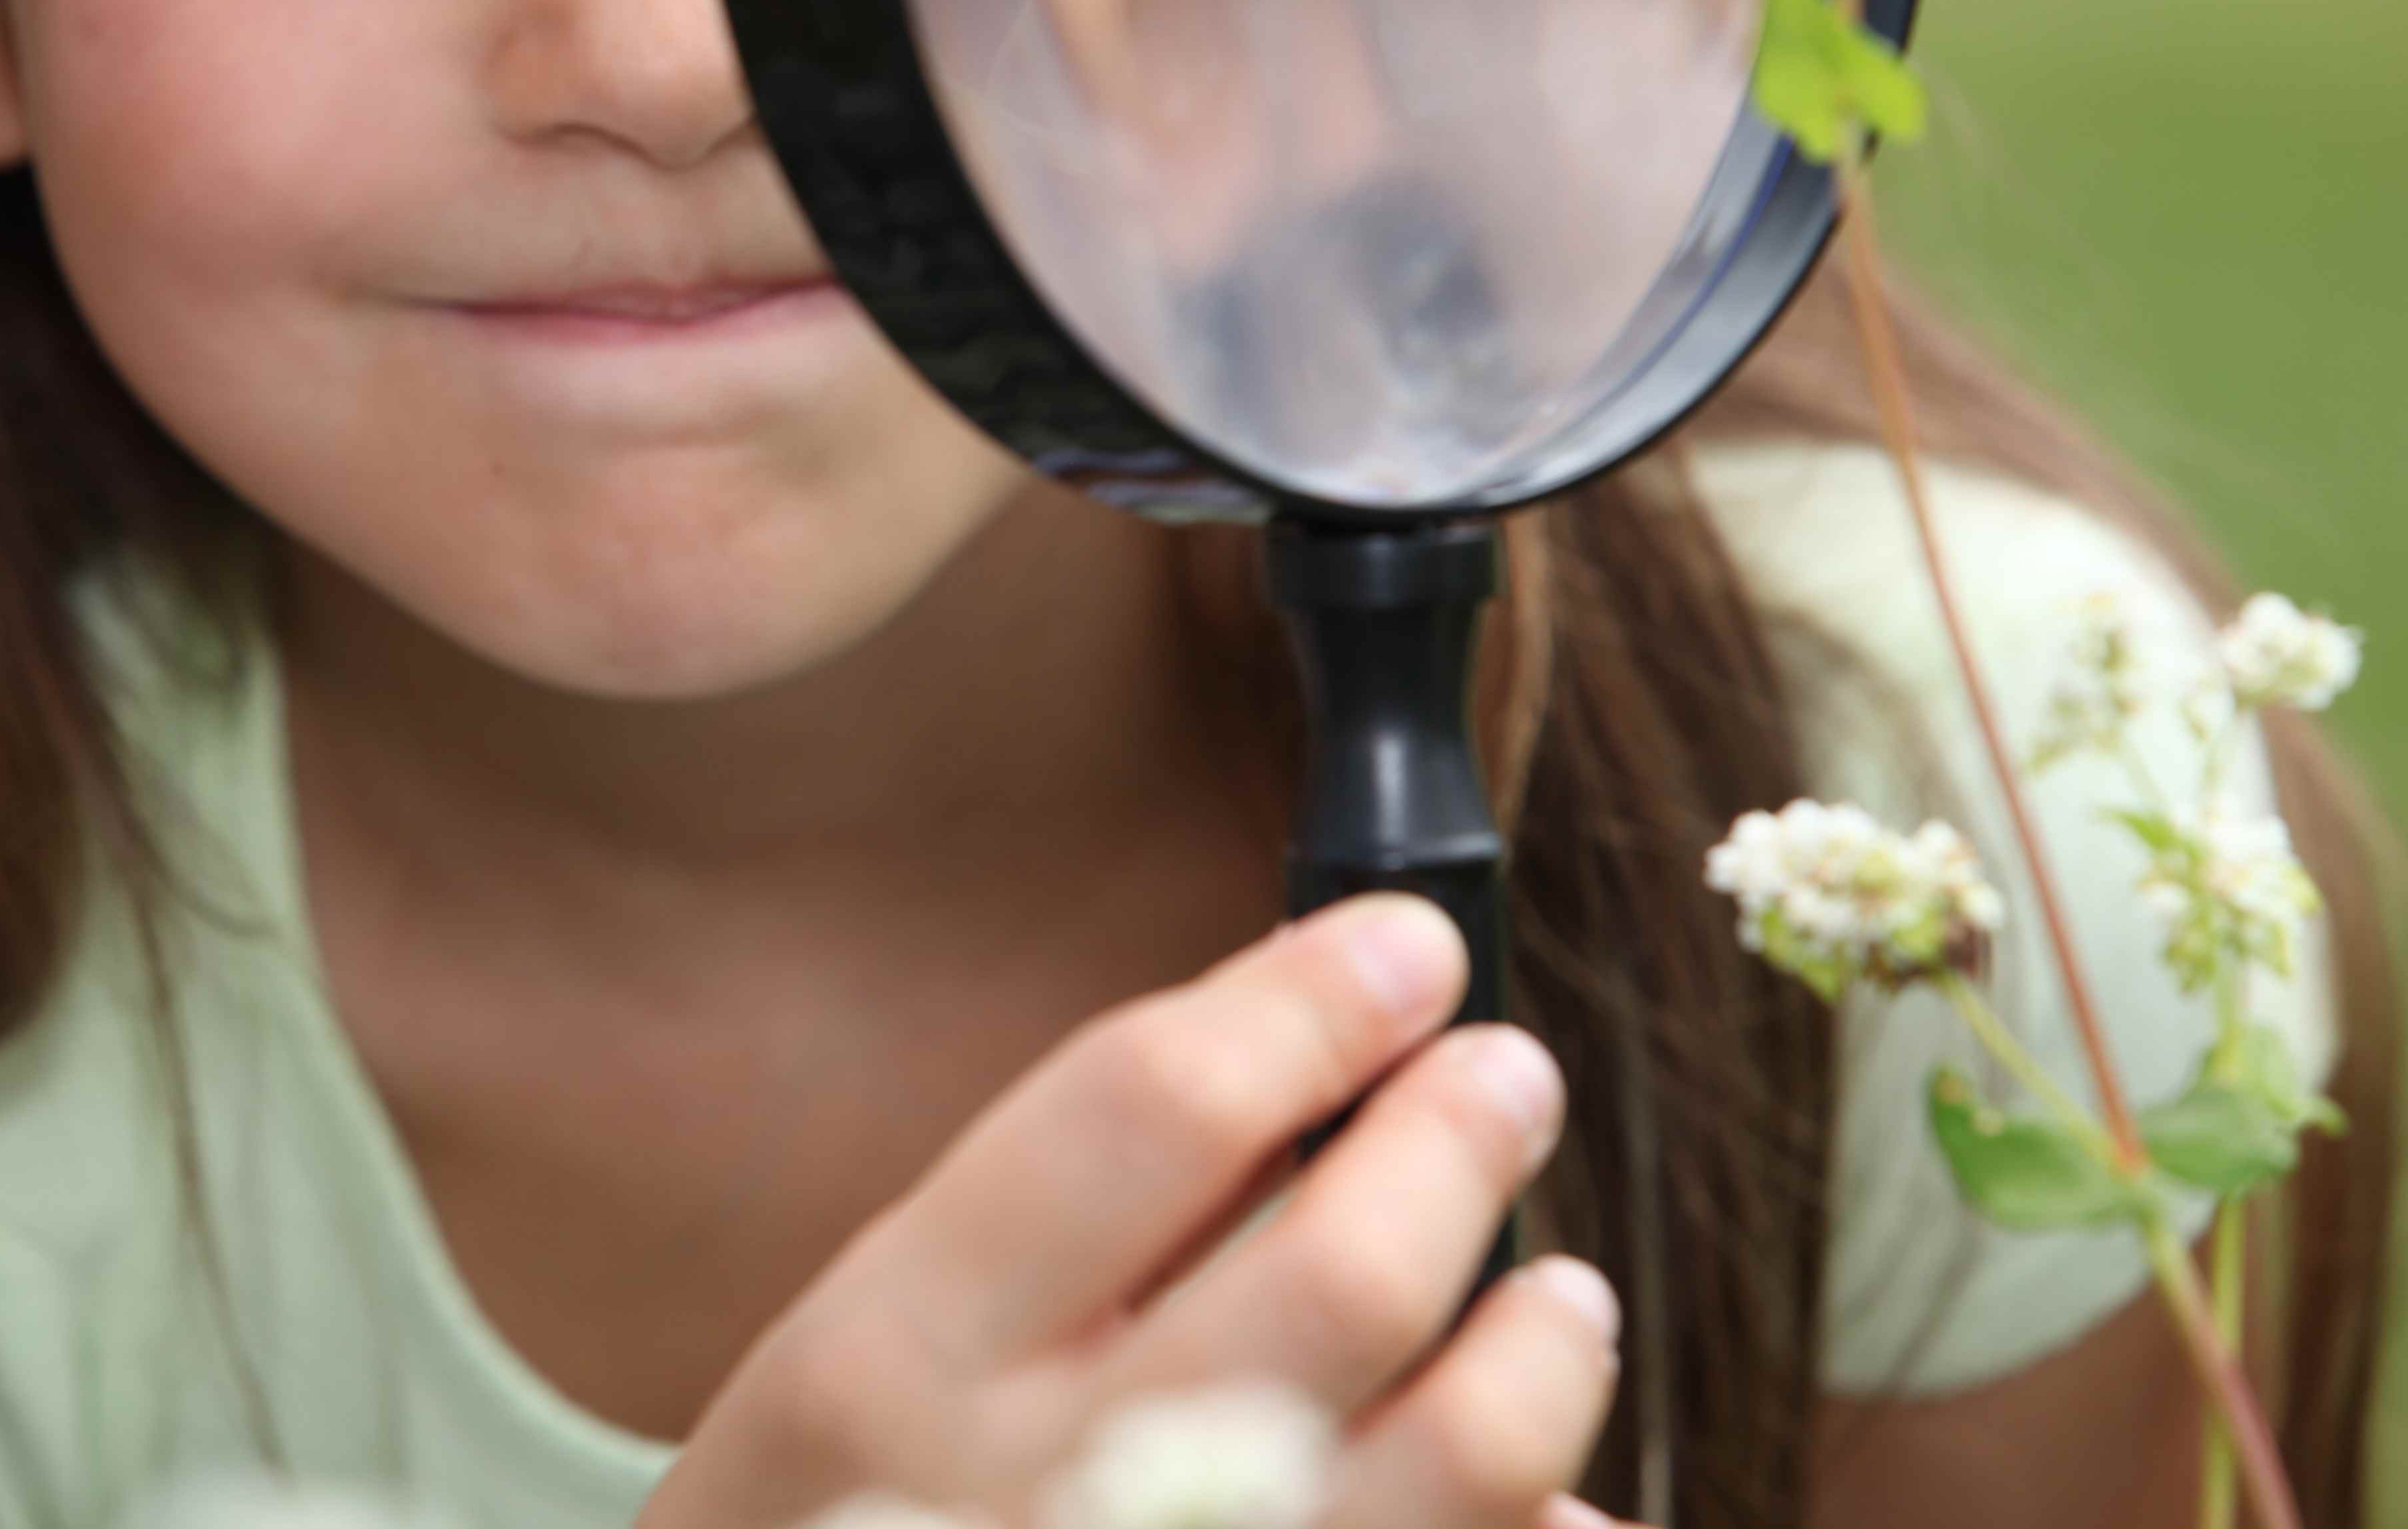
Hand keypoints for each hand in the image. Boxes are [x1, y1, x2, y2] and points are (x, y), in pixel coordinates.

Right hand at [640, 896, 1621, 1528]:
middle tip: (1506, 1078)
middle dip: (1456, 1144)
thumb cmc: (858, 1514)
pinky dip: (1538, 1523)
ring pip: (1460, 1454)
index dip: (1310, 1004)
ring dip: (1540, 1345)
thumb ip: (1065, 1218)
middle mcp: (1033, 1495)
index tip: (1406, 945)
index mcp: (901, 1354)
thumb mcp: (880, 1346)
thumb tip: (1317, 1054)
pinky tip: (1534, 1491)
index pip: (1150, 1111)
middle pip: (1338, 1275)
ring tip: (1558, 1294)